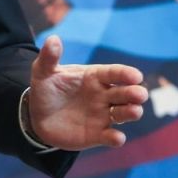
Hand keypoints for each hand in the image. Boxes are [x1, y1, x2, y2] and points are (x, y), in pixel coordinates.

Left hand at [27, 35, 147, 149]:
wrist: (38, 117)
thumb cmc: (46, 90)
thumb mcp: (43, 72)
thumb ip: (49, 57)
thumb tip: (52, 39)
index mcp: (94, 77)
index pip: (113, 73)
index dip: (125, 74)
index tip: (136, 76)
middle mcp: (103, 95)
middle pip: (124, 93)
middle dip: (134, 93)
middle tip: (140, 94)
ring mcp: (102, 115)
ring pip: (123, 113)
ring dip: (131, 112)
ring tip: (135, 111)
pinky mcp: (98, 134)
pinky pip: (110, 136)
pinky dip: (116, 138)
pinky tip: (117, 138)